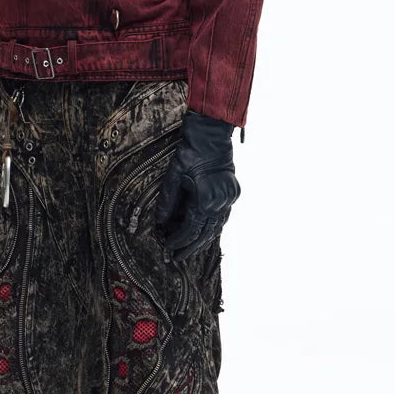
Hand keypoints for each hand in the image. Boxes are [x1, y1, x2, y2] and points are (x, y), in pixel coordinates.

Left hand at [154, 108, 240, 258]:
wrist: (211, 136)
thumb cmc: (190, 153)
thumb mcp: (173, 177)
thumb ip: (167, 202)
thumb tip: (161, 222)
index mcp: (205, 200)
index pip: (190, 229)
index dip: (178, 240)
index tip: (168, 246)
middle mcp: (221, 202)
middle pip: (205, 234)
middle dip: (191, 247)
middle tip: (179, 257)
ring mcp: (229, 198)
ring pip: (217, 227)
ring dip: (203, 239)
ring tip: (191, 249)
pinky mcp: (233, 192)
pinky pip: (223, 216)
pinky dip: (213, 226)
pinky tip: (204, 232)